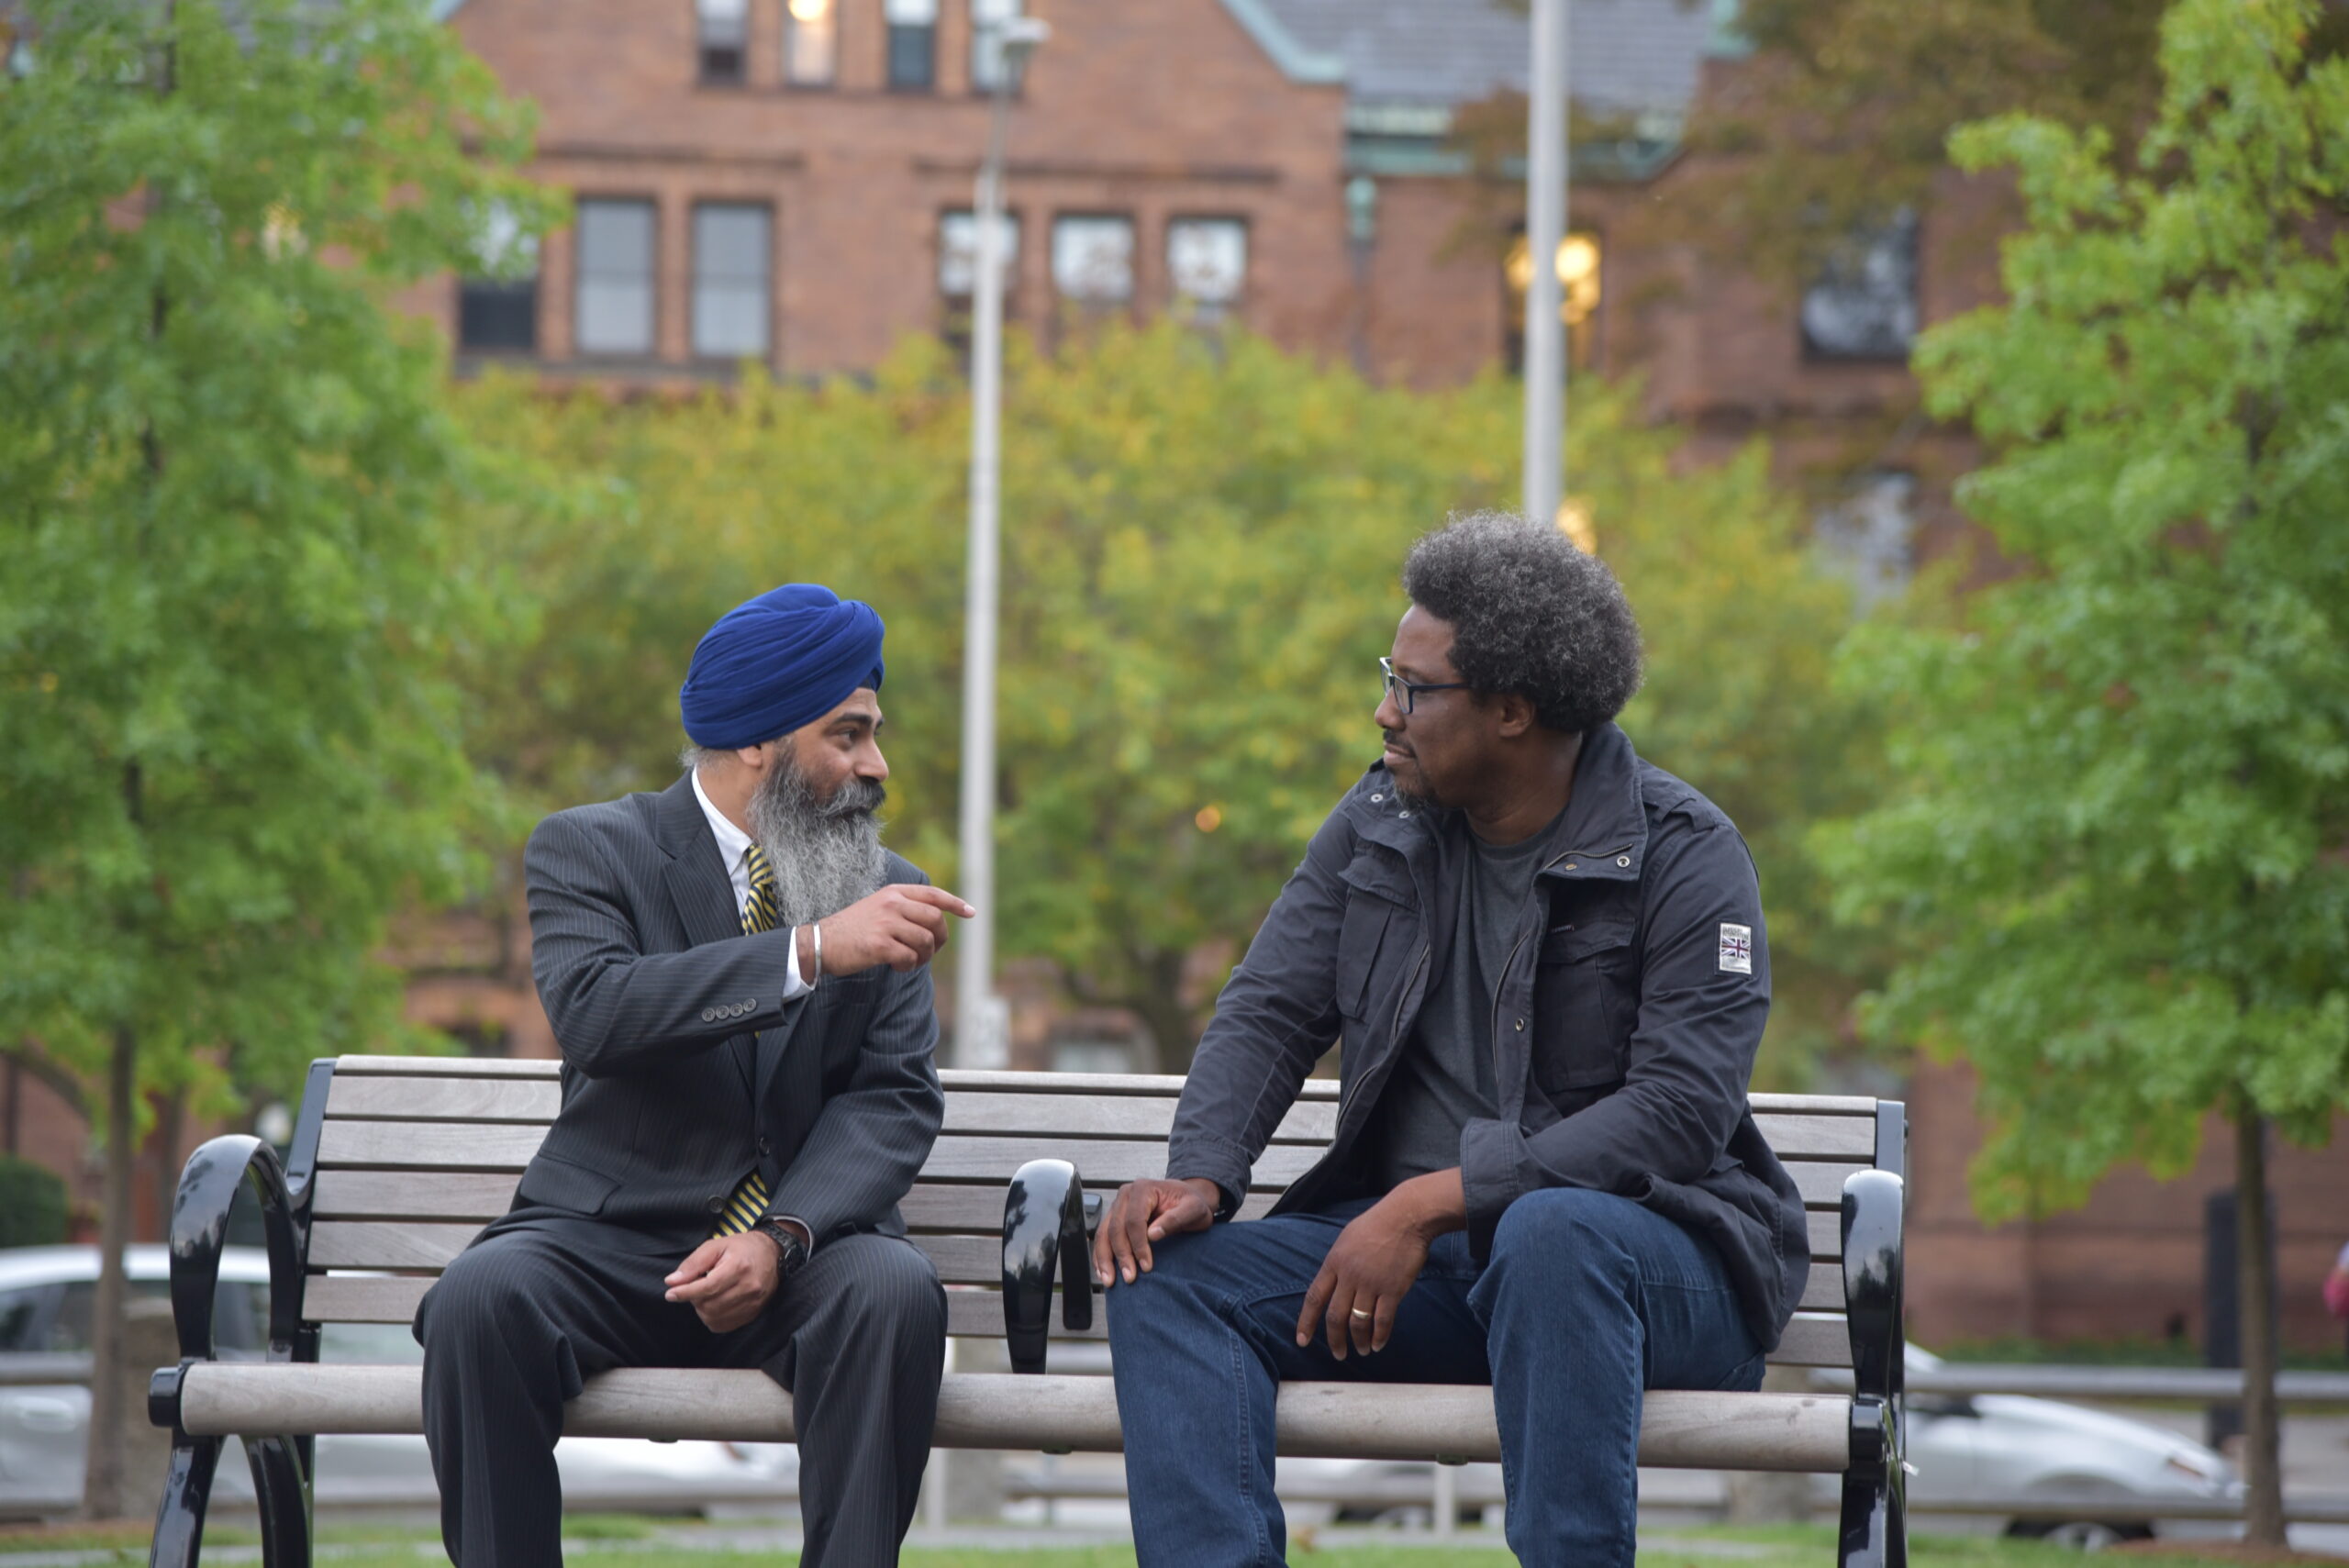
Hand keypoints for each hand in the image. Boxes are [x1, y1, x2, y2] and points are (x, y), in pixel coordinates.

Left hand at [664, 1232, 781, 1333]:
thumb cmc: (741, 1248)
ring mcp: (753, 1302)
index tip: (670, 1293)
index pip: (707, 1287)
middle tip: (694, 1288)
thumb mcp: (715, 1246)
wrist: (772, 1254)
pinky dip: (712, 1318)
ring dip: (702, 1310)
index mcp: (738, 1267)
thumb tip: (672, 1282)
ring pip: (715, 1318)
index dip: (685, 1293)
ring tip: (706, 1295)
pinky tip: (714, 1305)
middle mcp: (748, 1287)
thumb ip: (693, 1264)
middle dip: (694, 1299)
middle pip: (709, 1305)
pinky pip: (724, 1326)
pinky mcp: (753, 1313)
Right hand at [810, 885, 973, 974]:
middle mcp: (891, 904)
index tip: (970, 912)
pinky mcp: (879, 945)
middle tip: (932, 952)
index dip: (955, 903)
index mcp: (893, 892)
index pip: (932, 894)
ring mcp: (885, 923)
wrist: (819, 943)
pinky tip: (898, 967)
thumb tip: (935, 922)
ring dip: (924, 956)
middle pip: (935, 919)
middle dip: (940, 939)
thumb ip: (903, 909)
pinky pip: (910, 957)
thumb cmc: (851, 930)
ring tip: (910, 961)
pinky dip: (909, 966)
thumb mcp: (877, 907)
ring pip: (925, 940)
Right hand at [1093, 1177, 1220, 1286]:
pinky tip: (1104, 1271)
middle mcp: (1126, 1194)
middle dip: (1121, 1255)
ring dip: (1105, 1259)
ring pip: (1103, 1233)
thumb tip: (1152, 1234)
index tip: (1146, 1266)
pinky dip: (1101, 1255)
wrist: (1187, 1198)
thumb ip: (1176, 1219)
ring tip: (1110, 1280)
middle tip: (1129, 1278)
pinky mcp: (1115, 1217)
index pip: (1134, 1220)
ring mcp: (1118, 1205)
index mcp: (1143, 1189)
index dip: (1138, 1245)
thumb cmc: (1192, 1204)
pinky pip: (1102, 1237)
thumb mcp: (1194, 1209)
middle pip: (1116, 1228)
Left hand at [1297, 1171, 1463, 1359]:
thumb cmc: (1377, 1224)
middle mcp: (1349, 1276)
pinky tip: (1378, 1344)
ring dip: (1358, 1341)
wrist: (1406, 1216)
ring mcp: (1371, 1283)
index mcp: (1334, 1262)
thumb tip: (1332, 1284)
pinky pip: (1383, 1320)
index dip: (1306, 1322)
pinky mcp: (1393, 1289)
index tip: (1302, 1341)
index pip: (1314, 1298)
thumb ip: (1338, 1263)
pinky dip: (1379, 1336)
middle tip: (1338, 1353)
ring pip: (1358, 1322)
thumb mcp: (1346, 1239)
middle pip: (1335, 1316)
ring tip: (1361, 1350)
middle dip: (1334, 1340)